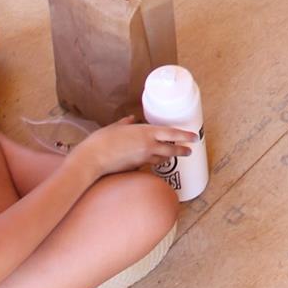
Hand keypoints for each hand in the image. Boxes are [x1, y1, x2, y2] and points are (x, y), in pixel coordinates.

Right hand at [73, 117, 195, 177]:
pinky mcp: (136, 167)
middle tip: (189, 150)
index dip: (184, 136)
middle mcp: (148, 145)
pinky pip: (149, 164)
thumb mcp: (116, 126)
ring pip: (161, 158)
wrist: (92, 159)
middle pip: (171, 149)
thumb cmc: (102, 140)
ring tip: (171, 154)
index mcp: (146, 132)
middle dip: (182, 150)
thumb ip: (126, 123)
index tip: (194, 137)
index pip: (171, 133)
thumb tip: (131, 119)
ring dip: (168, 156)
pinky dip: (153, 161)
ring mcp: (143, 158)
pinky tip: (152, 160)